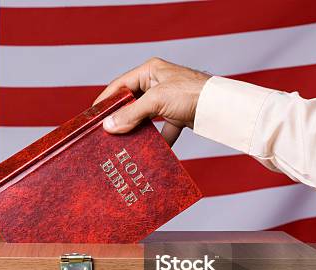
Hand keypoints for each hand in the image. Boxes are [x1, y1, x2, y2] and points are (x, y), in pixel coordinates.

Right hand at [94, 58, 209, 145]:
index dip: (106, 100)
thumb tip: (108, 126)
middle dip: (121, 118)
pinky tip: (151, 152)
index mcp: (150, 71)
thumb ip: (131, 114)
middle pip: (132, 102)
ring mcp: (169, 99)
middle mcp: (158, 82)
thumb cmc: (191, 93)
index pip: (120, 85)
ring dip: (137, 130)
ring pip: (146, 117)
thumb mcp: (156, 101)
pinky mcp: (179, 114)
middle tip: (105, 132)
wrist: (223, 107)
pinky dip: (158, 140)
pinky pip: (163, 129)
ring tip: (122, 143)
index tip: (93, 116)